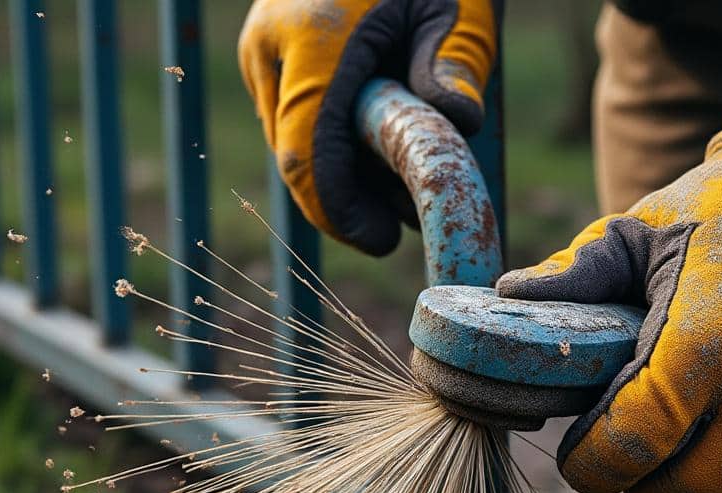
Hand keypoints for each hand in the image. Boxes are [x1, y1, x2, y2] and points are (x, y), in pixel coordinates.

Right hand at [239, 0, 494, 254]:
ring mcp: (262, 47)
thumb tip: (459, 125)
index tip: (381, 239)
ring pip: (291, 138)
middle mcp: (272, 46)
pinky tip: (377, 143)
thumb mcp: (457, 4)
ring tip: (400, 182)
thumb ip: (454, 63)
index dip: (338, 211)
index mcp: (315, 39)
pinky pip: (292, 114)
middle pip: (296, 156)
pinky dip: (331, 141)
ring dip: (341, 172)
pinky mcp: (267, 49)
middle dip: (346, 200)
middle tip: (401, 222)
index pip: (306, 155)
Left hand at [499, 130, 721, 492]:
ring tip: (681, 445)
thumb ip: (574, 275)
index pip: (629, 448)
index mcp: (703, 341)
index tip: (581, 457)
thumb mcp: (641, 229)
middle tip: (628, 449)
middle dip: (640, 478)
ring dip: (701, 486)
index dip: (592, 465)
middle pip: (681, 488)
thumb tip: (503, 301)